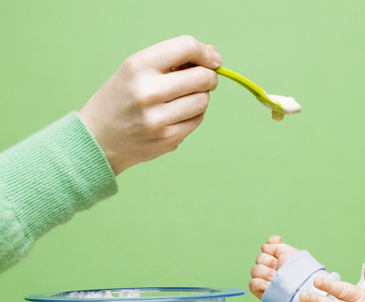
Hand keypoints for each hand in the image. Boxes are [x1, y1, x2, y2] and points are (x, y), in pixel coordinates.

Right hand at [79, 35, 222, 174]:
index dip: (205, 52)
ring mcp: (158, 118)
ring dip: (201, 97)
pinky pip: (197, 120)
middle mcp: (148, 91)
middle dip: (210, 77)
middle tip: (206, 79)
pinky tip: (178, 114)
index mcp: (138, 66)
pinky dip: (194, 115)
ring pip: (202, 101)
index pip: (186, 47)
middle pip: (202, 77)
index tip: (213, 59)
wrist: (98, 138)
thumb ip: (174, 60)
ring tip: (185, 97)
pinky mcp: (167, 138)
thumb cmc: (122, 98)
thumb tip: (214, 54)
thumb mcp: (136, 70)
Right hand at [249, 235, 299, 299]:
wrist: (300, 287)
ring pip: (254, 270)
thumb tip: (264, 247)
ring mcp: (265, 279)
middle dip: (268, 261)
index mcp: (279, 258)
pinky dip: (260, 283)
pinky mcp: (261, 291)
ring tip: (275, 277)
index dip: (270, 246)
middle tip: (278, 267)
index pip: (267, 248)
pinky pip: (252, 283)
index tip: (278, 245)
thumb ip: (276, 245)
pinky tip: (269, 285)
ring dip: (265, 272)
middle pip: (259, 258)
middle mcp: (271, 268)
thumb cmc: (298, 270)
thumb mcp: (289, 252)